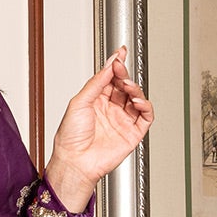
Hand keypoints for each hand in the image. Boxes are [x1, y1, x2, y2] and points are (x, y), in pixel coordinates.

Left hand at [44, 46, 153, 214]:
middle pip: (125, 86)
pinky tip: (138, 101)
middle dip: (125, 75)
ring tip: (128, 87)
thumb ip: (96, 82)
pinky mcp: (132, 134)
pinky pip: (145, 117)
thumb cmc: (70, 139)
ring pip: (137, 99)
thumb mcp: (79, 102)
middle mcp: (110, 109)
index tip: (119, 54)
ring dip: (135, 89)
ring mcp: (122, 121)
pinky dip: (146, 107)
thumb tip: (108, 65)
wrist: (75, 162)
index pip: (111, 78)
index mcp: (96, 100)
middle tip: (121, 69)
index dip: (116, 65)